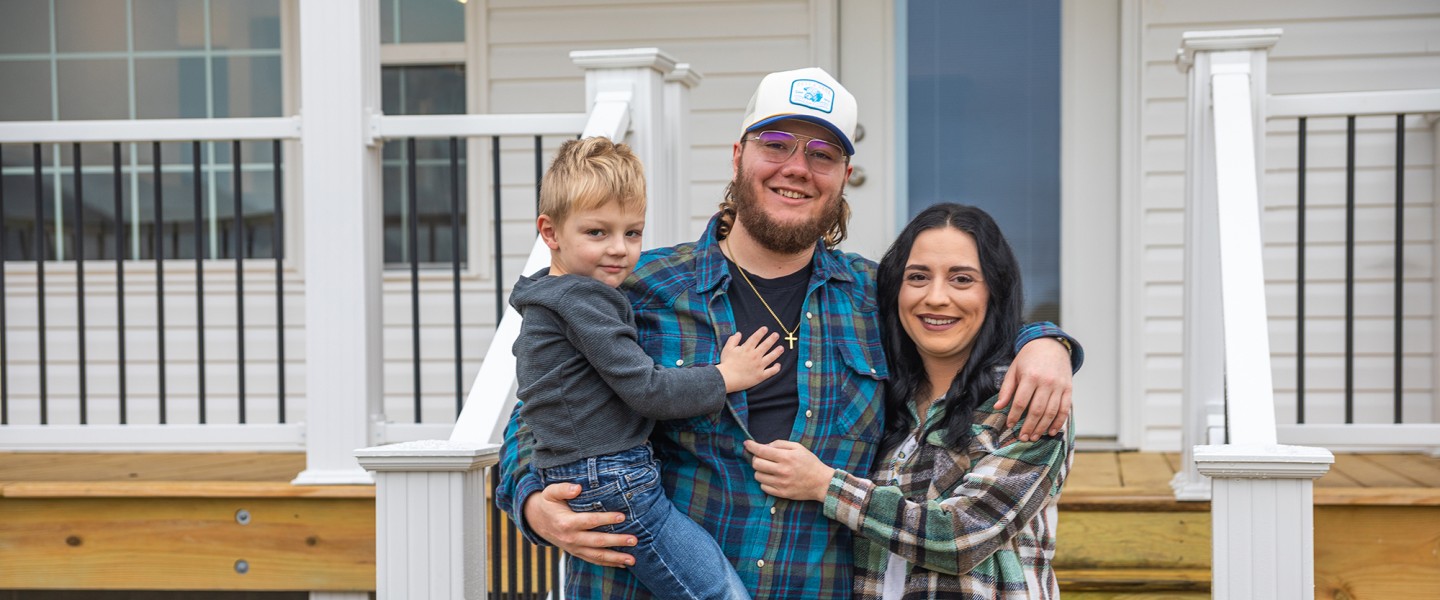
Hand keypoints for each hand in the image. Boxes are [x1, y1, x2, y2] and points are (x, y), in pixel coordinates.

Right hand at [522, 483, 637, 567]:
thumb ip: (563, 488)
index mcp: (566, 522)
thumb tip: (578, 488)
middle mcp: (571, 538)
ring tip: (633, 559)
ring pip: (597, 556)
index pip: (590, 521)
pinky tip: (622, 564)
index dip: (606, 519)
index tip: (623, 517)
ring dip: (616, 558)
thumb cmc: (547, 503)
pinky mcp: (576, 553)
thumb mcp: (550, 492)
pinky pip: (593, 560)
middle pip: (597, 541)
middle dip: (617, 541)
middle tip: (634, 539)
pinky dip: (608, 563)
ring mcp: (574, 548)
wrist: (536, 521)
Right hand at [717, 327, 783, 392]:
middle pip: (766, 345)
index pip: (756, 338)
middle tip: (776, 335)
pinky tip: (778, 365)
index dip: (761, 332)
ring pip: (771, 357)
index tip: (765, 329)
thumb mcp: (727, 349)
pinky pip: (771, 371)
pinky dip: (776, 368)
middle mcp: (755, 355)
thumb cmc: (726, 363)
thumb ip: (733, 340)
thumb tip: (739, 333)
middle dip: (772, 339)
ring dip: (777, 352)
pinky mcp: (761, 375)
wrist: (727, 378)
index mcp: (747, 348)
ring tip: (782, 348)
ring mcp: (759, 366)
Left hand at [744, 439, 833, 501]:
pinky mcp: (781, 494)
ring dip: (760, 471)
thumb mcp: (798, 447)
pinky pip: (763, 487)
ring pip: (758, 476)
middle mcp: (782, 471)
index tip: (746, 444)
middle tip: (762, 458)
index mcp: (786, 457)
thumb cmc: (810, 463)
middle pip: (756, 464)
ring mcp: (781, 484)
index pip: (761, 450)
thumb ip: (780, 444)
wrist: (822, 482)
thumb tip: (764, 446)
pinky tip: (773, 478)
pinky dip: (765, 482)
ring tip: (769, 469)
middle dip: (756, 459)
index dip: (751, 446)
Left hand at [996, 337, 1072, 441]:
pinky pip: (1064, 409)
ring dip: (1042, 428)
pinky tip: (1051, 431)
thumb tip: (998, 407)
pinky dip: (1059, 422)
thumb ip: (1006, 389)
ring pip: (1051, 412)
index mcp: (1030, 376)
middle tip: (1023, 437)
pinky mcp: (1068, 389)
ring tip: (1034, 437)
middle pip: (1037, 410)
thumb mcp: (1014, 370)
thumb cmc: (1029, 358)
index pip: (1021, 402)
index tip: (1010, 425)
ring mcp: (1059, 386)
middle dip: (1028, 426)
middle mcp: (1046, 382)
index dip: (1014, 416)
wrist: (1050, 345)